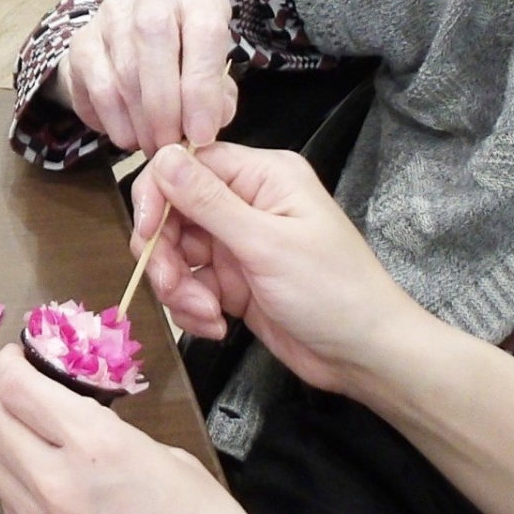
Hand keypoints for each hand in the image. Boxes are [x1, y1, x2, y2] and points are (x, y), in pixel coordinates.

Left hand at [0, 347, 288, 513]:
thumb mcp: (170, 458)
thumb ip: (112, 435)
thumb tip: (79, 424)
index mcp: (94, 445)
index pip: (15, 386)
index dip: (8, 363)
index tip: (16, 358)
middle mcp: (53, 483)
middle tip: (7, 386)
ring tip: (20, 430)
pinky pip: (10, 510)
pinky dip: (15, 483)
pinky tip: (41, 483)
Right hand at [54, 0, 238, 156]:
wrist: (138, 45)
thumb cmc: (189, 60)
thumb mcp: (215, 72)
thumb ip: (219, 97)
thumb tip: (204, 126)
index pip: (204, 30)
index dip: (203, 88)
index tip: (202, 134)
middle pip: (154, 38)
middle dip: (165, 105)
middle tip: (171, 145)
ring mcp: (111, 13)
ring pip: (124, 70)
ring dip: (141, 121)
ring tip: (154, 146)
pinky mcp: (82, 40)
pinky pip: (98, 87)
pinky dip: (115, 121)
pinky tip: (128, 136)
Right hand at [130, 143, 430, 399]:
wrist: (366, 357)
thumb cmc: (332, 291)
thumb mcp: (266, 244)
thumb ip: (209, 202)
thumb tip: (161, 156)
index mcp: (262, 177)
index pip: (187, 164)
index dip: (158, 195)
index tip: (147, 233)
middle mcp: (246, 202)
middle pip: (174, 211)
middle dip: (165, 253)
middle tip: (172, 287)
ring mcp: (238, 243)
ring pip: (176, 252)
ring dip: (179, 288)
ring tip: (206, 315)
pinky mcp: (233, 282)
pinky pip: (190, 285)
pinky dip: (193, 308)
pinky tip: (218, 326)